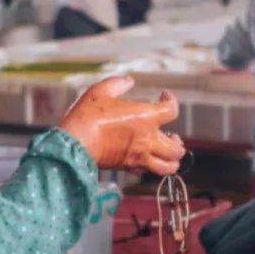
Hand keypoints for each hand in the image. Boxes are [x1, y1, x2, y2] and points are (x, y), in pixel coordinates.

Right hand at [60, 77, 185, 175]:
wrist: (76, 144)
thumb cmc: (88, 116)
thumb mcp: (101, 91)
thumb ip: (118, 84)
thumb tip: (129, 81)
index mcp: (146, 117)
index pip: (172, 110)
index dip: (171, 100)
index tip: (163, 96)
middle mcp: (147, 139)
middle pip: (177, 148)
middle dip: (178, 142)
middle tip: (172, 135)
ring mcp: (139, 157)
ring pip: (168, 167)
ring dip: (173, 160)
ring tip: (169, 153)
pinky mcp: (128, 167)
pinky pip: (148, 171)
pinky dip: (153, 166)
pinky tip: (147, 158)